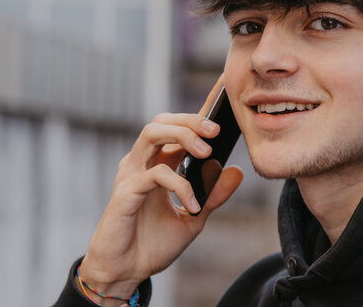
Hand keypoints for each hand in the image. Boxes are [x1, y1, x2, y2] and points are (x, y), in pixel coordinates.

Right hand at [78, 78, 242, 304]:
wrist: (126, 272)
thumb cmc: (152, 244)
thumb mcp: (193, 219)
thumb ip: (212, 195)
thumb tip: (236, 171)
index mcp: (157, 164)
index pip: (179, 129)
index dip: (199, 109)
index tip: (222, 90)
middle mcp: (142, 163)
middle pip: (162, 121)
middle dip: (191, 120)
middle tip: (216, 131)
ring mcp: (131, 174)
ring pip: (152, 133)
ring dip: (182, 136)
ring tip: (205, 152)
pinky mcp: (125, 191)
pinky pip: (156, 175)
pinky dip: (181, 186)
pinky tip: (193, 206)